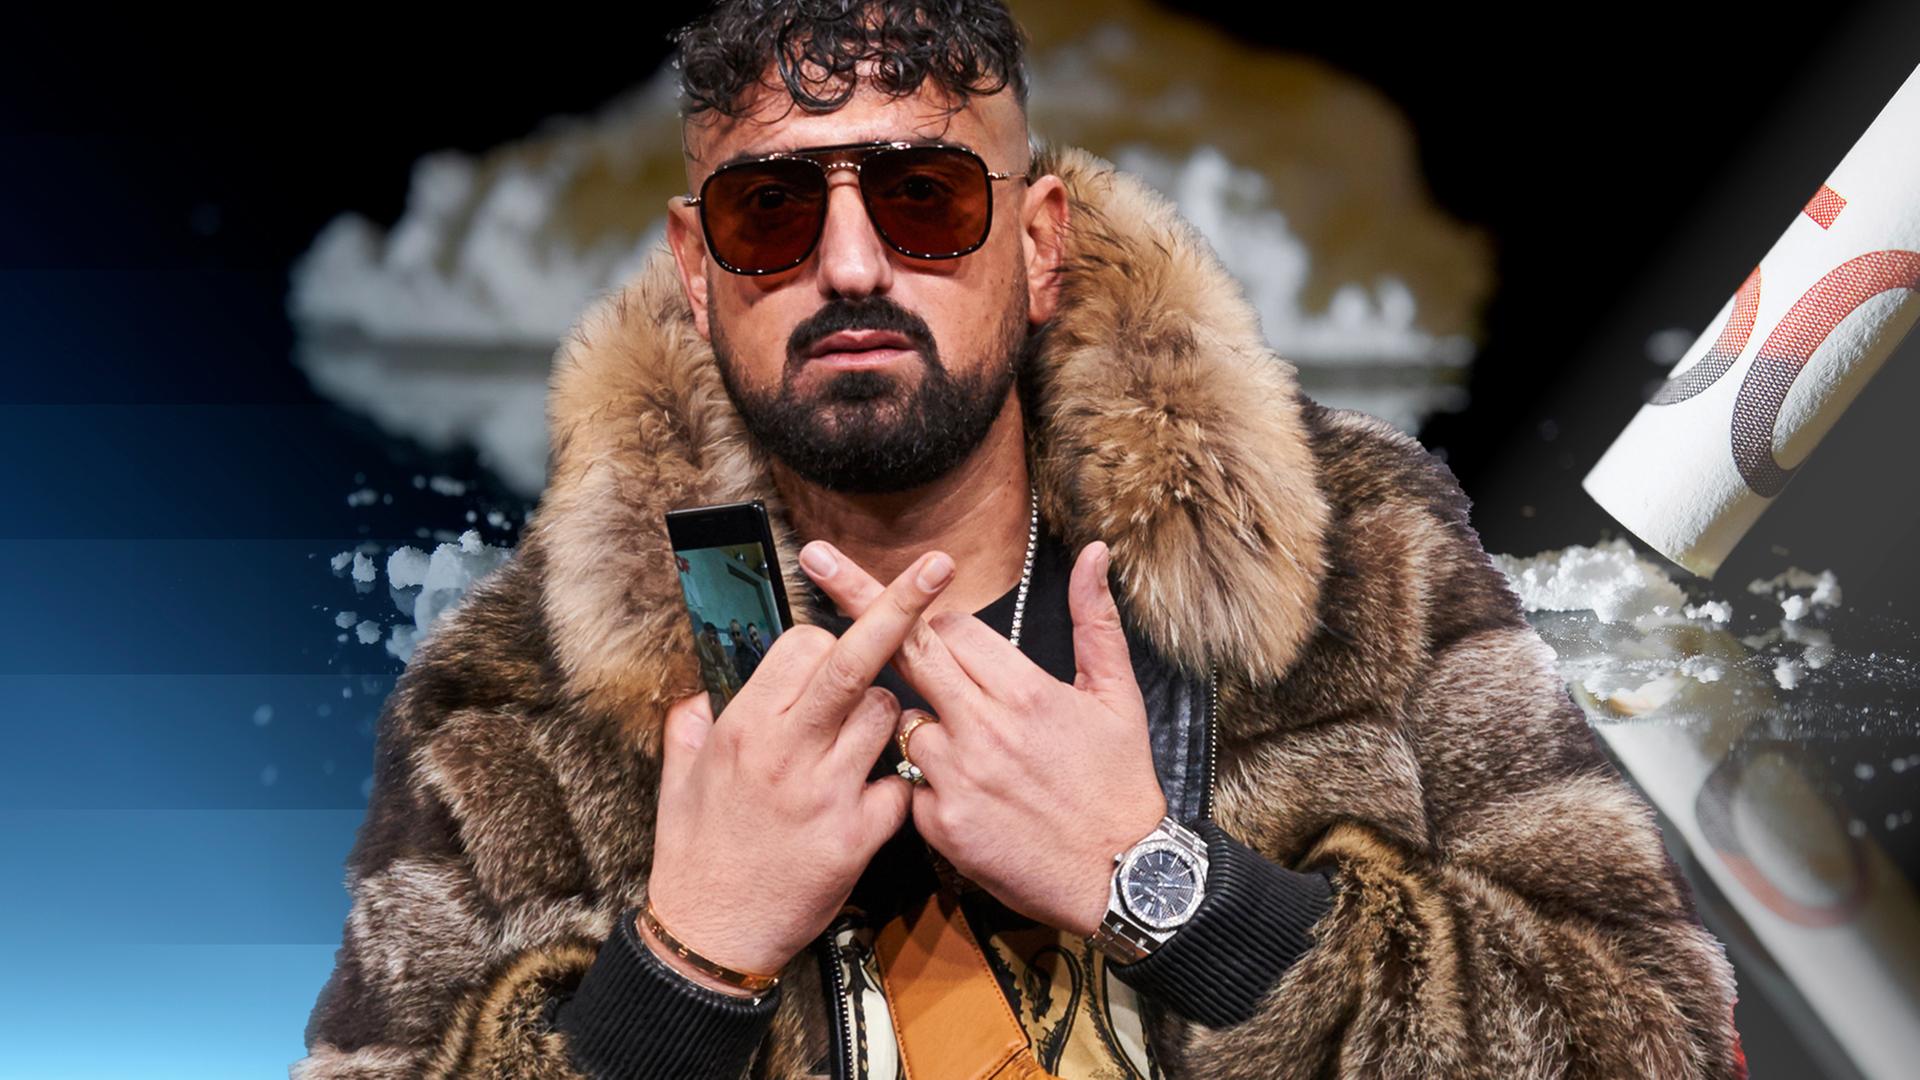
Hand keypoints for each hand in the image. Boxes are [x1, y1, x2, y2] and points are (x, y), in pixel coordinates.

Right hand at [645, 549, 956, 986]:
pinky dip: (899, 785)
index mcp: (743, 726)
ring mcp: (825, 791)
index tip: (830, 655)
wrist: (712, 937)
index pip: (804, 646)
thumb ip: (690, 726)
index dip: (827, 641)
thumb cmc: (695, 855)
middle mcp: (785, 749)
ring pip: (888, 715)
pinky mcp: (856, 836)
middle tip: (938, 566)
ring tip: (861, 746)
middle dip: (899, 606)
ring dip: (890, 716)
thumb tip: (697, 691)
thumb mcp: (678, 780)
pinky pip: (901, 784)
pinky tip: (875, 801)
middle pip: (853, 660)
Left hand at [799, 538, 1166, 936]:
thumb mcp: (1118, 695)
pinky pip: (908, 784)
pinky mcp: (941, 825)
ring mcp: (957, 777)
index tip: (953, 641)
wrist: (1120, 876)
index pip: (951, 629)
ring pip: (902, 721)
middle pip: (905, 649)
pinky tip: (968, 800)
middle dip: (859, 598)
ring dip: (921, 723)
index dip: (946, 629)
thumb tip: (1094, 553)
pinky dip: (927, 785)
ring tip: (972, 753)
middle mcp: (983, 728)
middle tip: (816, 558)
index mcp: (1025, 691)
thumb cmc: (1120, 784)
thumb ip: (1096, 619)